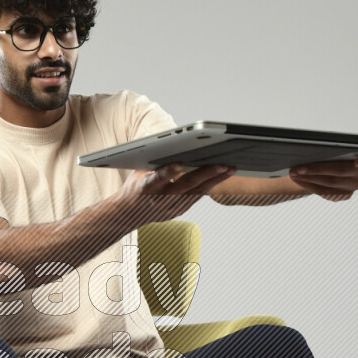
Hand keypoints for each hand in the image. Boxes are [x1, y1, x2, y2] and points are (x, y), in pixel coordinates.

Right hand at [117, 161, 236, 222]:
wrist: (127, 214)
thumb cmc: (134, 187)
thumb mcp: (138, 171)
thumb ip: (154, 161)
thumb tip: (171, 144)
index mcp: (146, 187)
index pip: (158, 178)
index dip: (169, 171)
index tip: (180, 163)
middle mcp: (160, 198)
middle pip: (186, 185)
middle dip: (206, 174)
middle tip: (223, 164)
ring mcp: (170, 207)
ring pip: (196, 192)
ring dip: (215, 180)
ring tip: (231, 168)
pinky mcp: (177, 211)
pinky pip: (196, 197)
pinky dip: (208, 186)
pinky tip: (221, 177)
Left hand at [289, 154, 357, 200]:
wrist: (327, 168)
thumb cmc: (332, 153)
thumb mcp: (333, 147)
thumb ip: (332, 148)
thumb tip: (311, 149)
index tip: (357, 162)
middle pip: (341, 171)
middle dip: (317, 168)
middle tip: (299, 167)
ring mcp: (353, 186)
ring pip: (330, 183)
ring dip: (308, 177)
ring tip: (294, 172)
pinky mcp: (343, 195)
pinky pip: (325, 191)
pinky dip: (309, 184)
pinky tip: (298, 179)